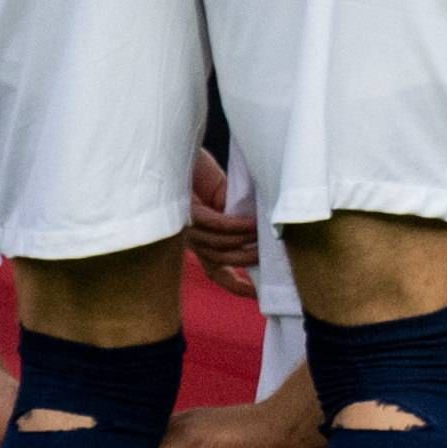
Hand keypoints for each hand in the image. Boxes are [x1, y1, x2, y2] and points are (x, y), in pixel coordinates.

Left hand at [182, 149, 257, 292]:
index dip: (237, 286)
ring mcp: (189, 226)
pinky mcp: (189, 210)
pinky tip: (252, 222)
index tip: (258, 295)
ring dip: (246, 240)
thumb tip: (261, 230)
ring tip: (266, 232)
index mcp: (202, 240)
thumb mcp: (224, 199)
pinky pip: (217, 224)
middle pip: (221, 263)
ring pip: (220, 244)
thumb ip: (236, 216)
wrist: (175, 152)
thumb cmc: (200, 173)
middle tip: (271, 258)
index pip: (217, 272)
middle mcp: (192, 238)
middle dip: (248, 262)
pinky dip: (237, 225)